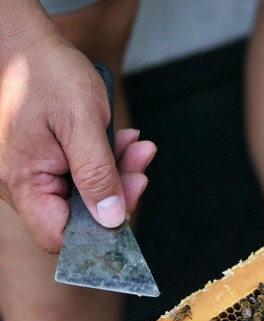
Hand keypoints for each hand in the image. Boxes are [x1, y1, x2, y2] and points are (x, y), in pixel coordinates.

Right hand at [0, 10, 154, 253]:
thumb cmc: (45, 74)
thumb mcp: (81, 124)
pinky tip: (121, 140)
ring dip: (115, 171)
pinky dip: (102, 159)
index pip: (59, 237)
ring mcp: (30, 172)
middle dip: (117, 191)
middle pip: (77, 214)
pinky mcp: (41, 159)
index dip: (97, 234)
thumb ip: (97, 175)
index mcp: (24, 181)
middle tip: (142, 165)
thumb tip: (111, 220)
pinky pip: (76, 171)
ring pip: (82, 191)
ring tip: (137, 146)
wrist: (22, 40)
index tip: (128, 207)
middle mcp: (20, 184)